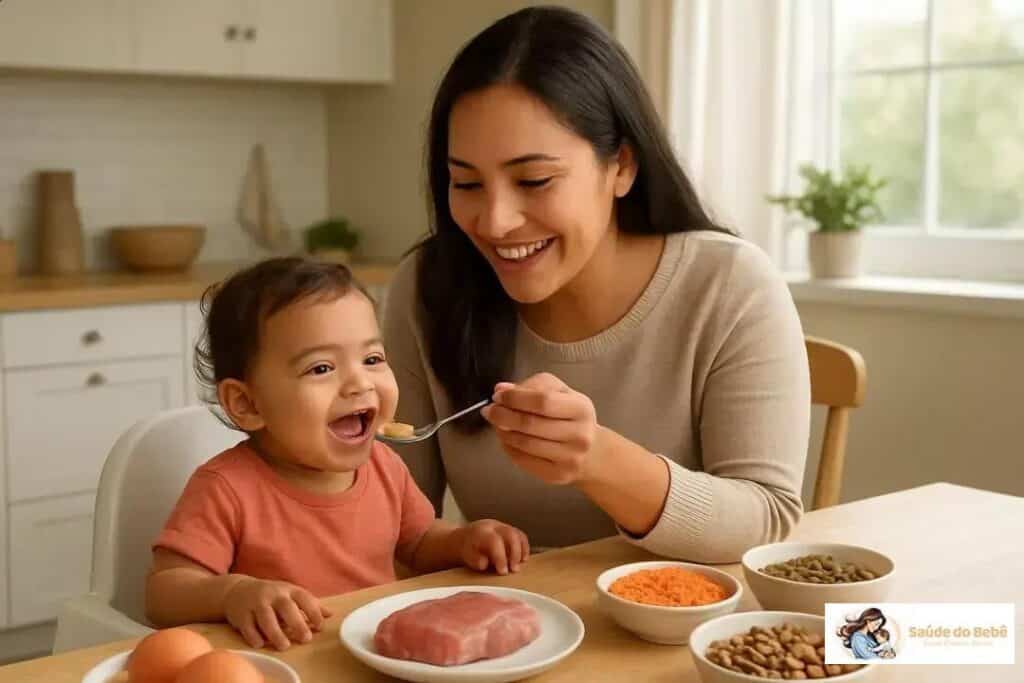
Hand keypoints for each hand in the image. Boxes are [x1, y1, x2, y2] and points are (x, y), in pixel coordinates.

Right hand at [222, 578, 331, 650]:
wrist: (237, 590)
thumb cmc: (271, 595)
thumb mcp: (290, 594)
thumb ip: (309, 605)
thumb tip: (330, 615)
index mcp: (288, 590)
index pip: (304, 598)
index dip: (314, 612)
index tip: (320, 626)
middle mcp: (273, 594)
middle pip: (286, 607)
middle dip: (297, 623)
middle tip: (305, 639)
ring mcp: (256, 603)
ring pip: (266, 618)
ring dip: (276, 633)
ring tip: (284, 646)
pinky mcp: (241, 614)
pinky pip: (248, 626)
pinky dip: (254, 636)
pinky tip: (261, 644)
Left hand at [459, 519, 529, 574]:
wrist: (465, 538)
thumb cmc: (467, 550)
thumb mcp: (467, 556)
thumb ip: (476, 560)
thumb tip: (485, 563)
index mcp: (481, 532)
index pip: (494, 541)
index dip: (501, 557)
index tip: (503, 572)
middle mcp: (493, 526)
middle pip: (510, 534)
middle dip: (515, 553)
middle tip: (515, 570)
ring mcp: (503, 526)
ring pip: (517, 534)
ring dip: (522, 551)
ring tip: (520, 565)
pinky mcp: (509, 529)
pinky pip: (521, 536)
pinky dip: (524, 547)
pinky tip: (523, 559)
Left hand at [482, 373, 605, 484]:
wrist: (593, 453)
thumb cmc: (571, 417)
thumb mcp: (561, 393)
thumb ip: (533, 386)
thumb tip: (502, 390)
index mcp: (581, 408)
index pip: (542, 401)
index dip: (515, 398)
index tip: (498, 396)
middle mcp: (579, 435)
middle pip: (530, 424)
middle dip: (503, 415)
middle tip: (489, 410)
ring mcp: (569, 458)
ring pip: (525, 444)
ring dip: (503, 432)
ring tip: (497, 424)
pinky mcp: (558, 475)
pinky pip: (524, 460)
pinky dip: (509, 448)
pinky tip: (506, 439)